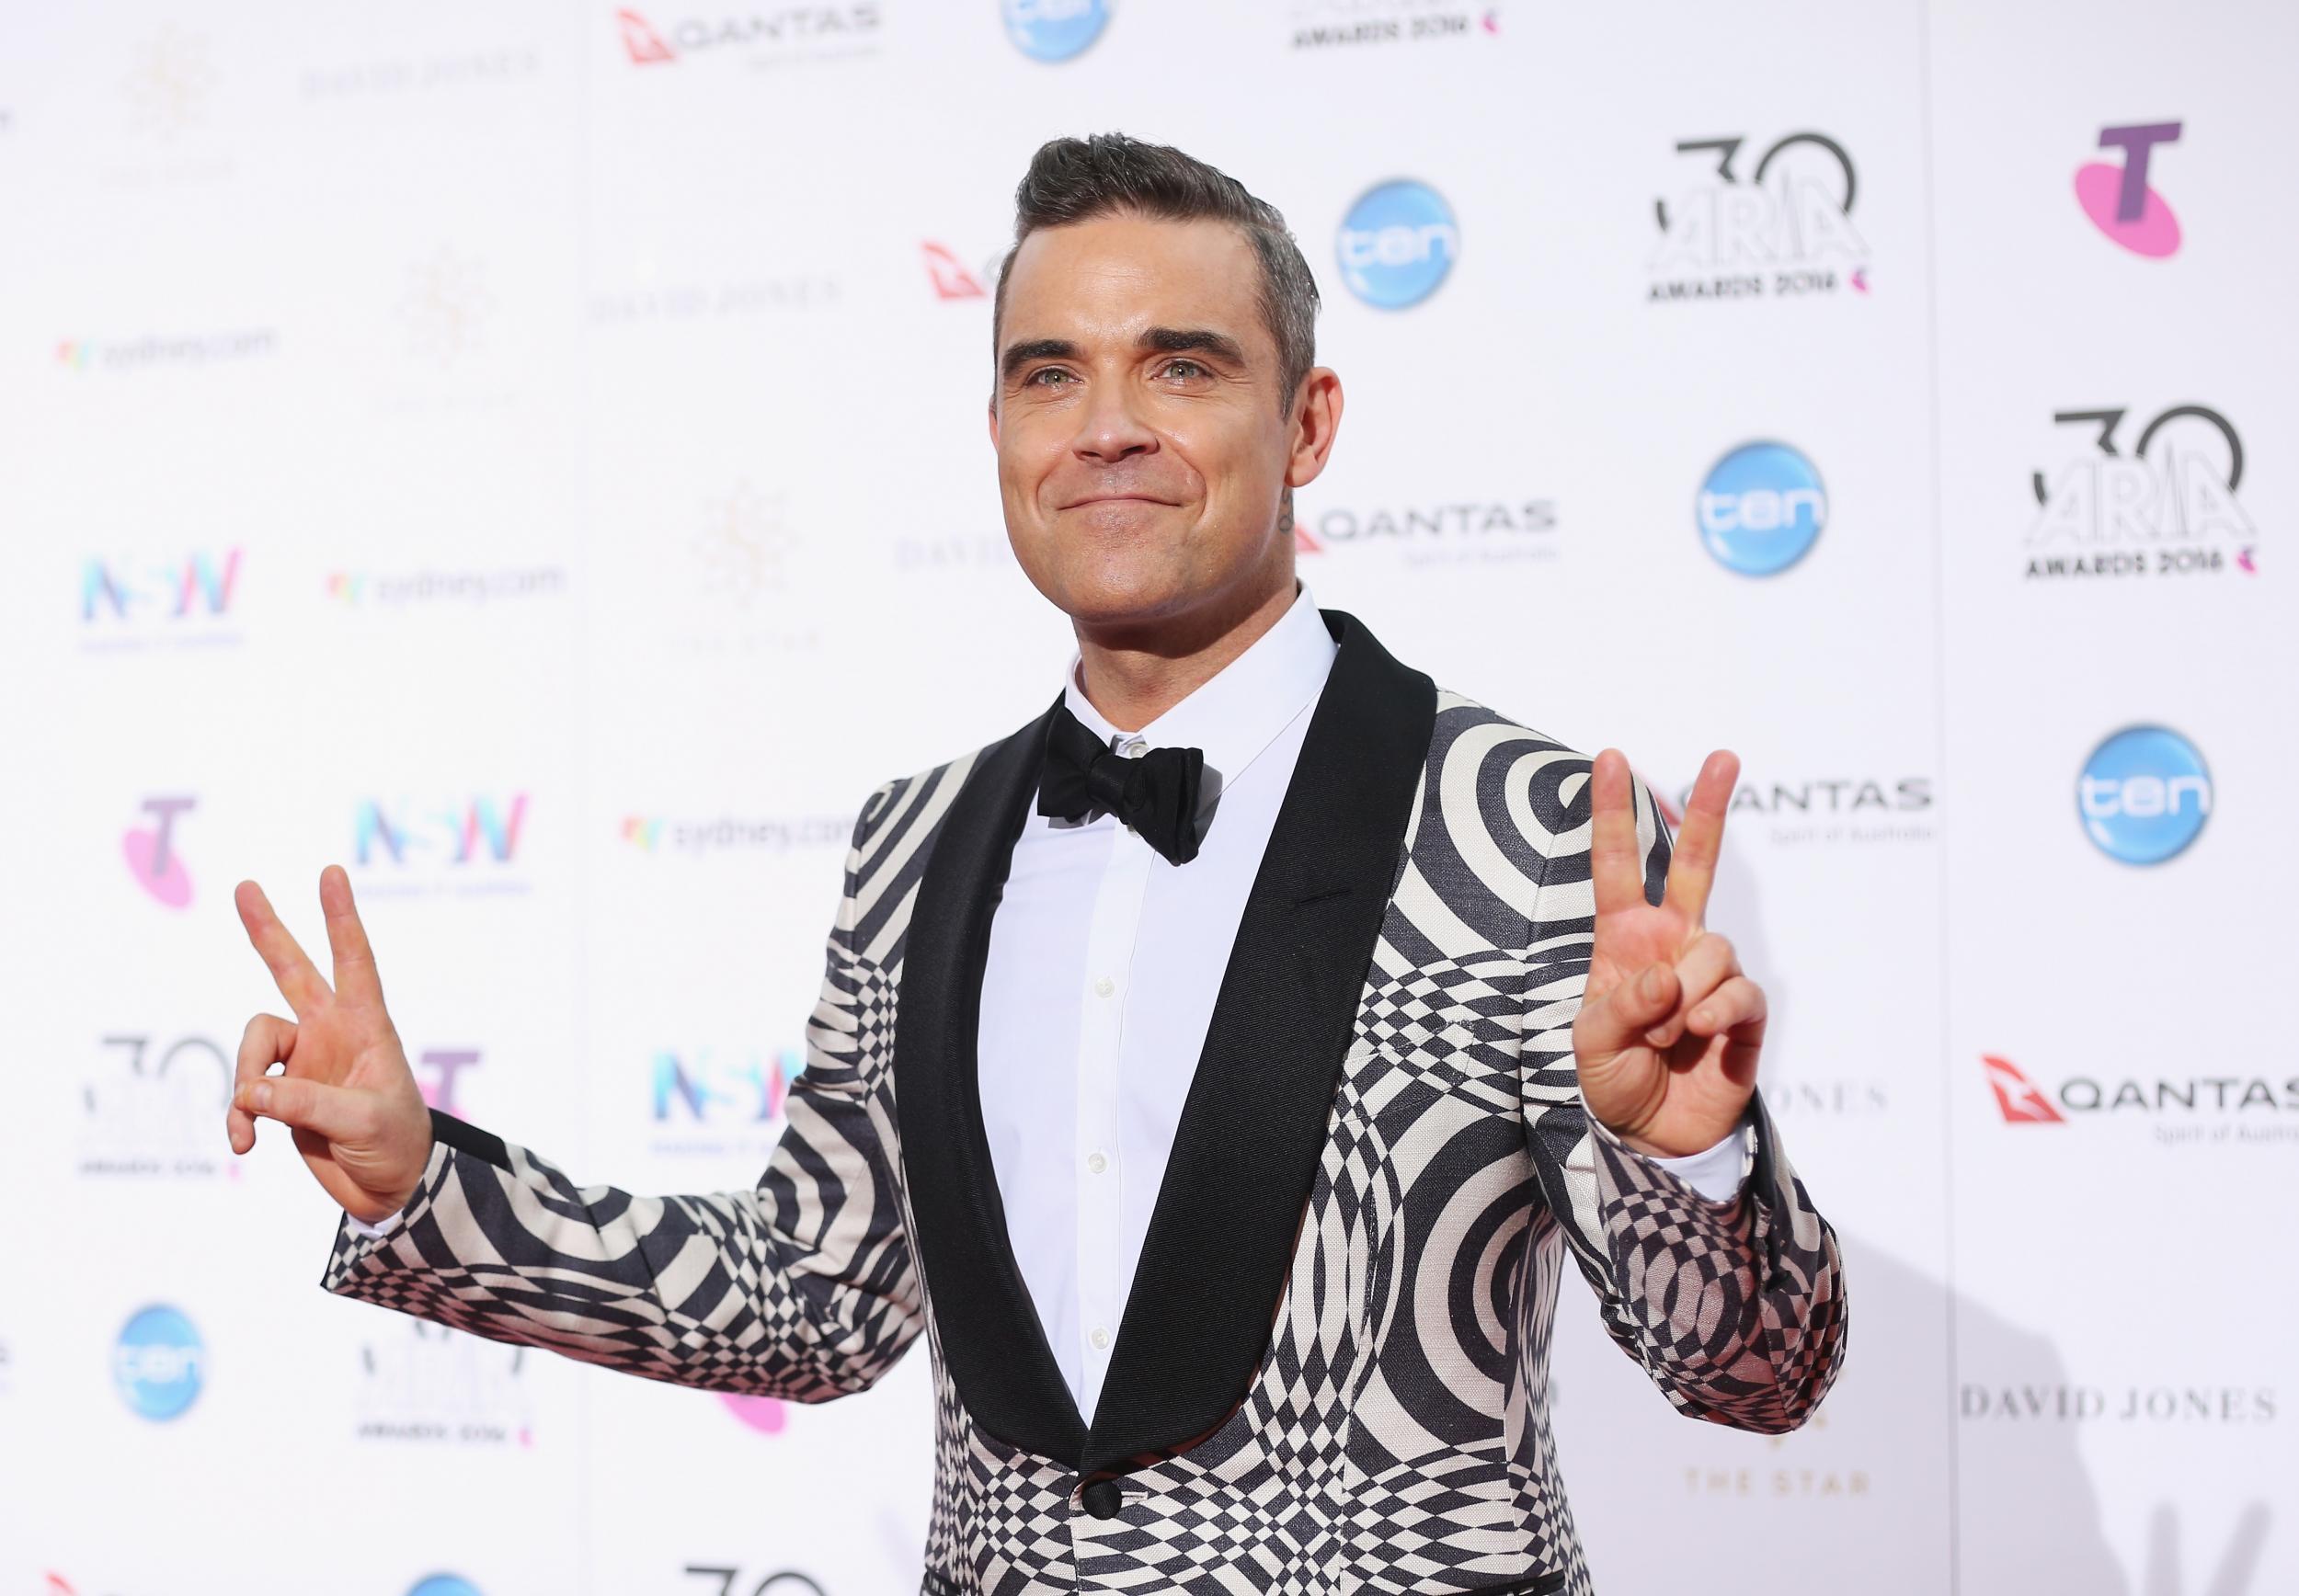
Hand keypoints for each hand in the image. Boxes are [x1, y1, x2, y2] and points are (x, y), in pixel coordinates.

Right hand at [227, 865, 433, 1224]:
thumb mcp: (364, 1122)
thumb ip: (309, 1103)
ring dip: (245, 1082)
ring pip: (254, 1045)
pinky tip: (242, 1145)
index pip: (354, 963)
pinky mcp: (284, 1095)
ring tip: (250, 1124)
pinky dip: (238, 1117)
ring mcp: (305, 1061)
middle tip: (246, 886)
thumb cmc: (397, 1145)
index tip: (331, 874)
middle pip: (293, 971)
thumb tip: (251, 1091)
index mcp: (367, 1028)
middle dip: (269, 931)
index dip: (341, 919)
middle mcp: (332, 1034)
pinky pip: (245, 1093)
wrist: (391, 1190)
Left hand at [1571, 749, 1765, 1159]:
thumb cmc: (1615, 1079)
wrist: (1654, 1135)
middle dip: (1709, 808)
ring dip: (1682, 998)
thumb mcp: (1592, 1043)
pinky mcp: (1744, 1010)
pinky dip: (1714, 1014)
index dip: (1614, 813)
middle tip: (1724, 756)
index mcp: (1624, 939)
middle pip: (1695, 863)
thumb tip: (1667, 975)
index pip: (1618, 865)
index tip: (1609, 756)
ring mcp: (1711, 973)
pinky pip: (1738, 993)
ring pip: (1712, 949)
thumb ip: (1622, 1005)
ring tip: (1664, 1036)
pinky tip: (1698, 1037)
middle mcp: (1672, 943)